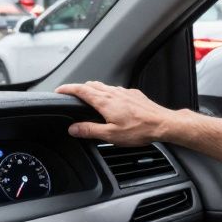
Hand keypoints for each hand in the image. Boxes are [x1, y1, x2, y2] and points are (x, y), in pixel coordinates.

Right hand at [55, 81, 180, 145]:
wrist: (163, 123)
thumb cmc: (139, 129)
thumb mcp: (110, 135)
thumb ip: (90, 130)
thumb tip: (73, 128)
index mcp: (105, 101)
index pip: (80, 90)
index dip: (67, 89)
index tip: (59, 90)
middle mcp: (114, 93)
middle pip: (91, 85)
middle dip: (79, 88)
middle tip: (72, 94)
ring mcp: (125, 92)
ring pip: (104, 86)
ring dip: (94, 90)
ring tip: (89, 97)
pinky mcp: (134, 94)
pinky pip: (116, 90)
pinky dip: (108, 93)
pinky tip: (112, 101)